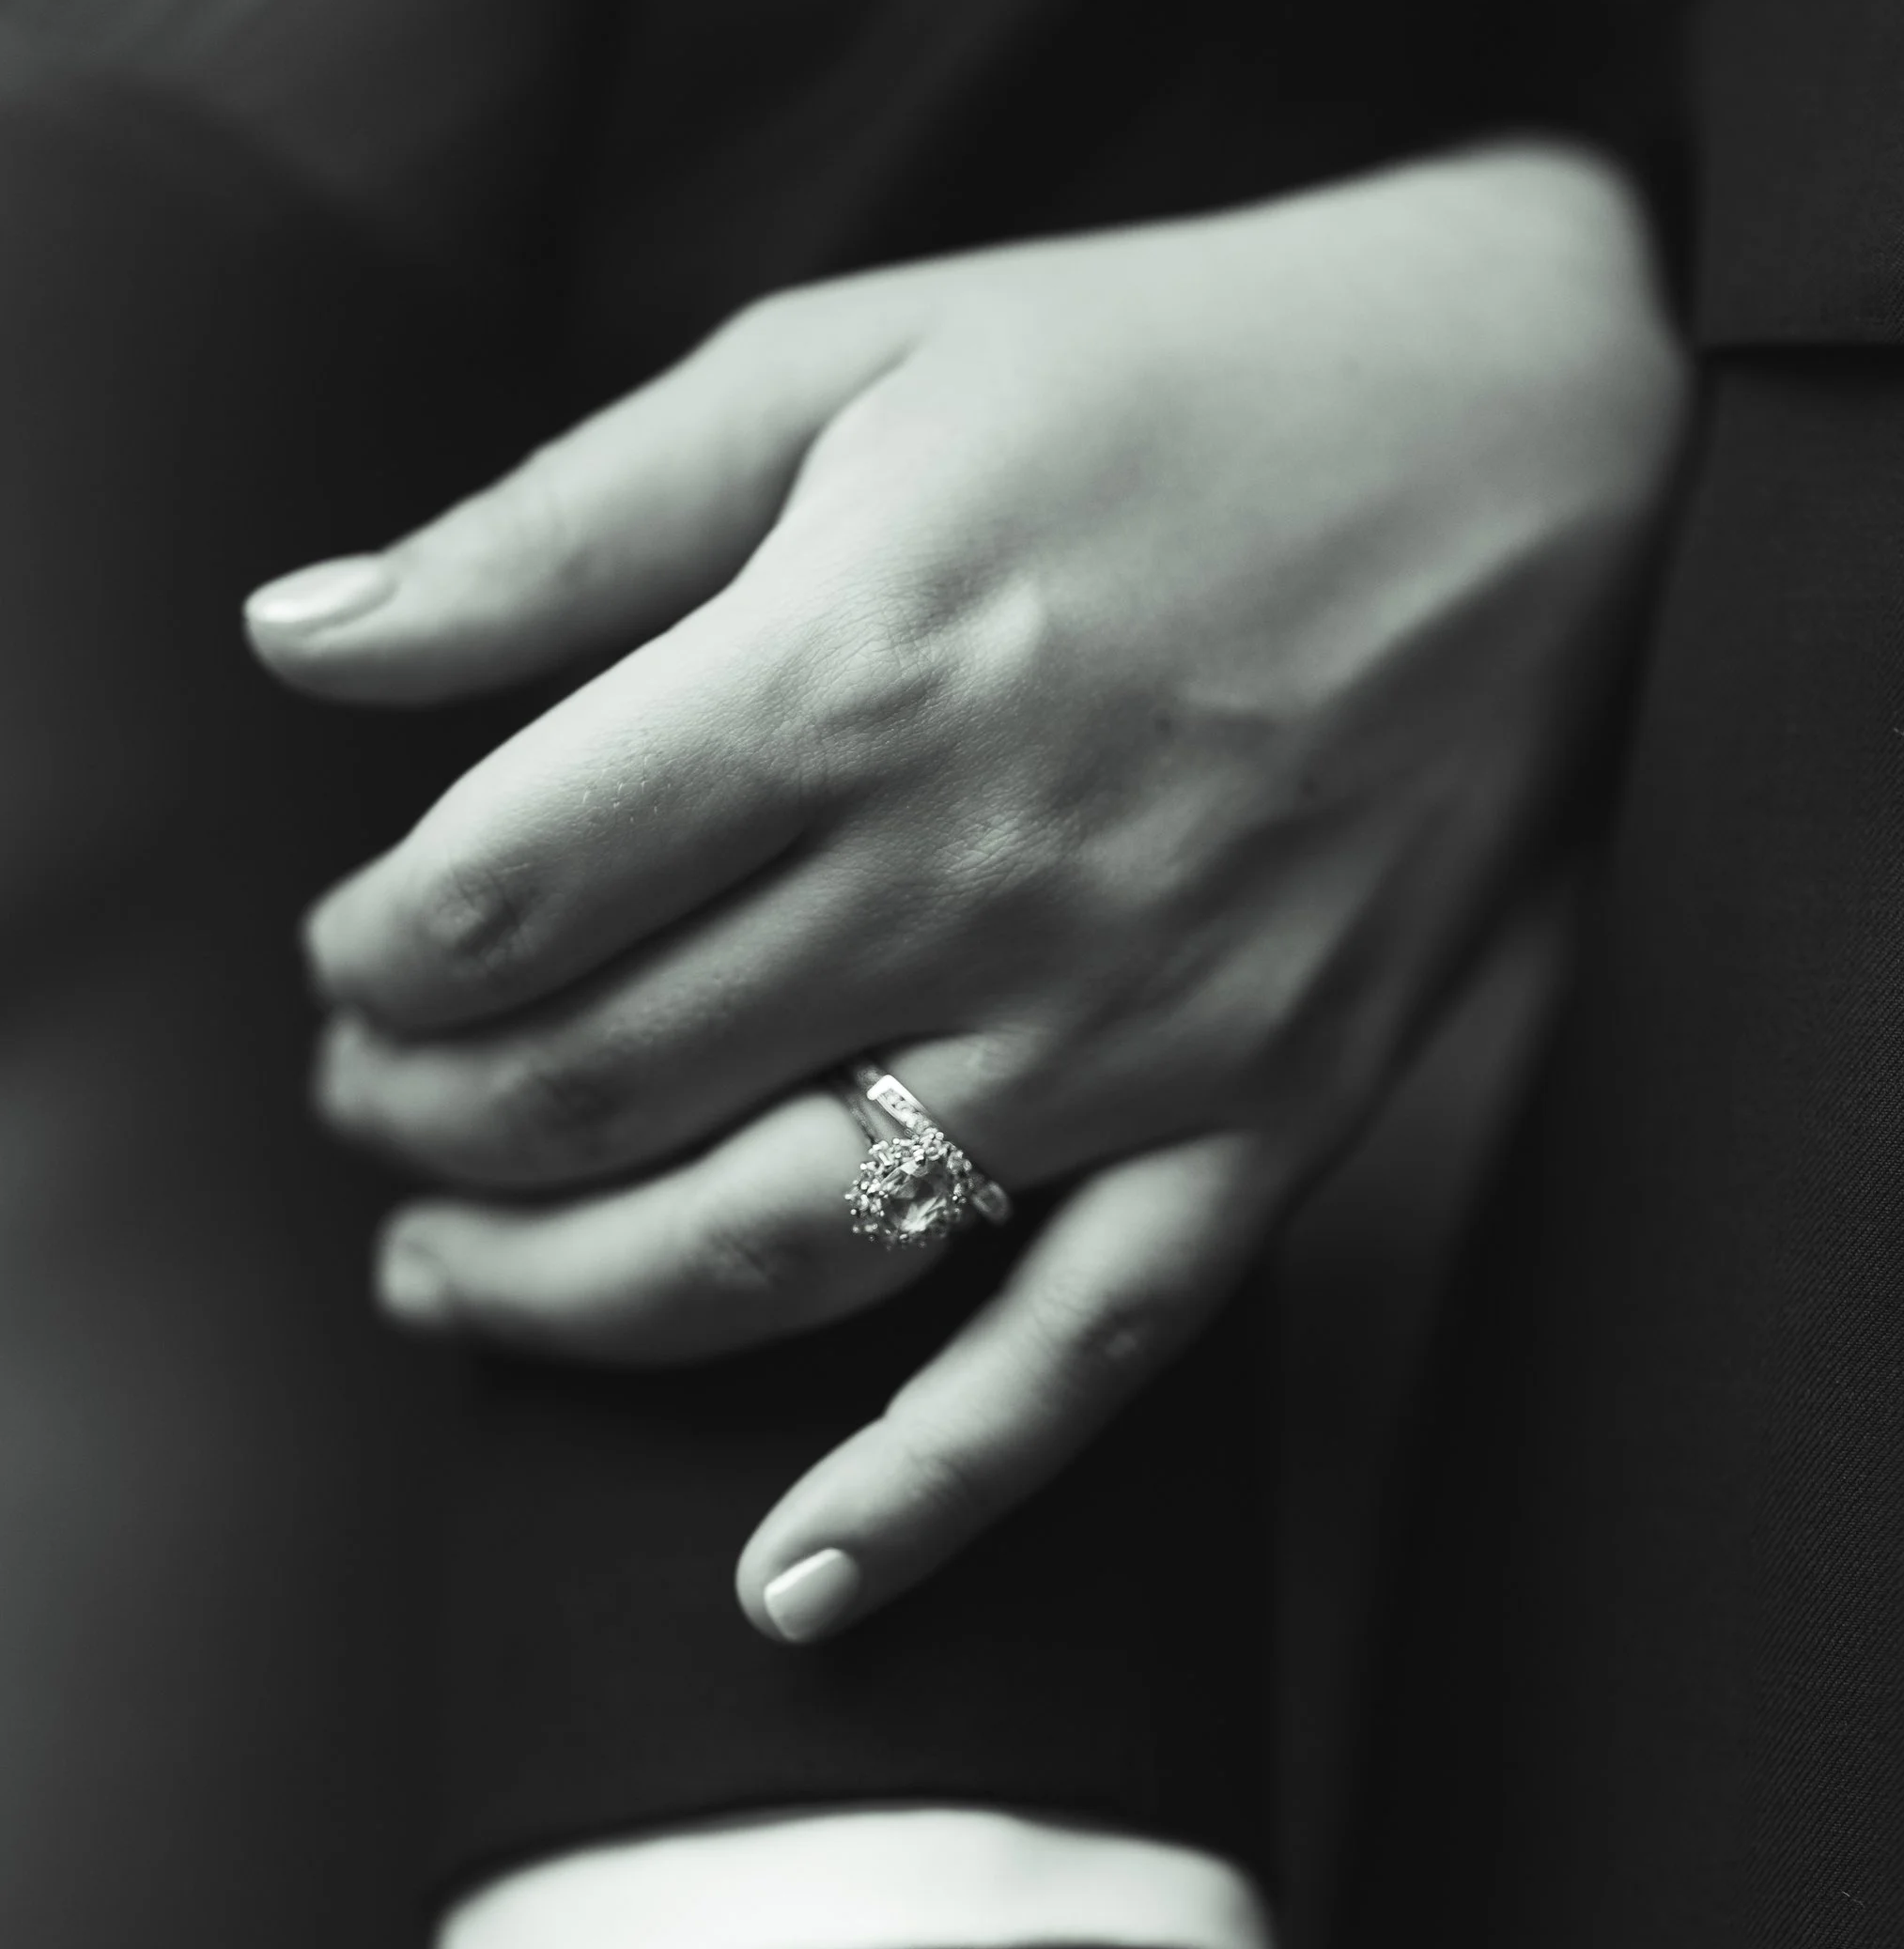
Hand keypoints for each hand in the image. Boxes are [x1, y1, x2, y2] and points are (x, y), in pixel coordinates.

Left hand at [254, 144, 1684, 1639]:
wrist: (1560, 438)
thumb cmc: (1186, 372)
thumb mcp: (853, 358)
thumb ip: (560, 522)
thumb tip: (298, 640)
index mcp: (856, 665)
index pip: (502, 893)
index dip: (374, 956)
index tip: (360, 954)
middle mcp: (980, 879)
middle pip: (598, 1090)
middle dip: (424, 1124)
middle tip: (376, 1104)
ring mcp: (1133, 1034)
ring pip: (777, 1251)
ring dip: (563, 1306)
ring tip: (450, 1289)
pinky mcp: (1264, 1128)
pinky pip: (1077, 1360)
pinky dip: (926, 1492)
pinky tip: (787, 1589)